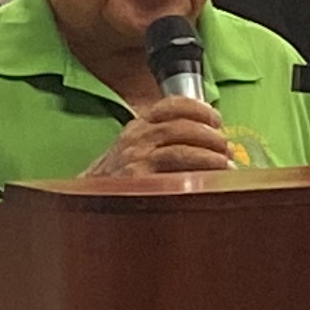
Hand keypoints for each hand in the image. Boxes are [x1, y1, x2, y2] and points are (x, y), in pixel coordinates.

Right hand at [85, 95, 235, 176]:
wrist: (83, 204)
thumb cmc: (115, 180)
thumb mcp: (132, 151)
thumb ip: (160, 141)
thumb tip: (206, 142)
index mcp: (137, 127)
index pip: (171, 105)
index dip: (199, 109)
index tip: (216, 118)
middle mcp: (136, 139)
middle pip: (182, 127)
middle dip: (211, 136)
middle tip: (227, 148)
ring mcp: (135, 160)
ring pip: (182, 150)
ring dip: (210, 156)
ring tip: (226, 165)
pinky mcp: (137, 182)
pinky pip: (174, 176)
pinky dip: (198, 176)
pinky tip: (211, 183)